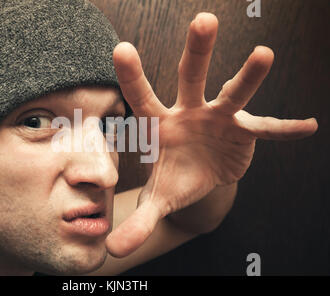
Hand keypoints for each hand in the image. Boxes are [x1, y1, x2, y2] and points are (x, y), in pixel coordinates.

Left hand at [105, 13, 317, 257]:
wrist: (199, 178)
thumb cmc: (173, 180)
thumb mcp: (157, 201)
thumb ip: (138, 222)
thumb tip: (111, 251)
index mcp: (160, 124)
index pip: (142, 97)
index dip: (132, 75)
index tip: (120, 47)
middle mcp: (189, 112)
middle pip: (191, 77)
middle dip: (198, 51)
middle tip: (203, 20)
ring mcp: (218, 118)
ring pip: (232, 93)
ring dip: (248, 76)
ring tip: (264, 54)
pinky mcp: (243, 132)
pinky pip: (266, 129)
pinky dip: (285, 130)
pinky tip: (307, 127)